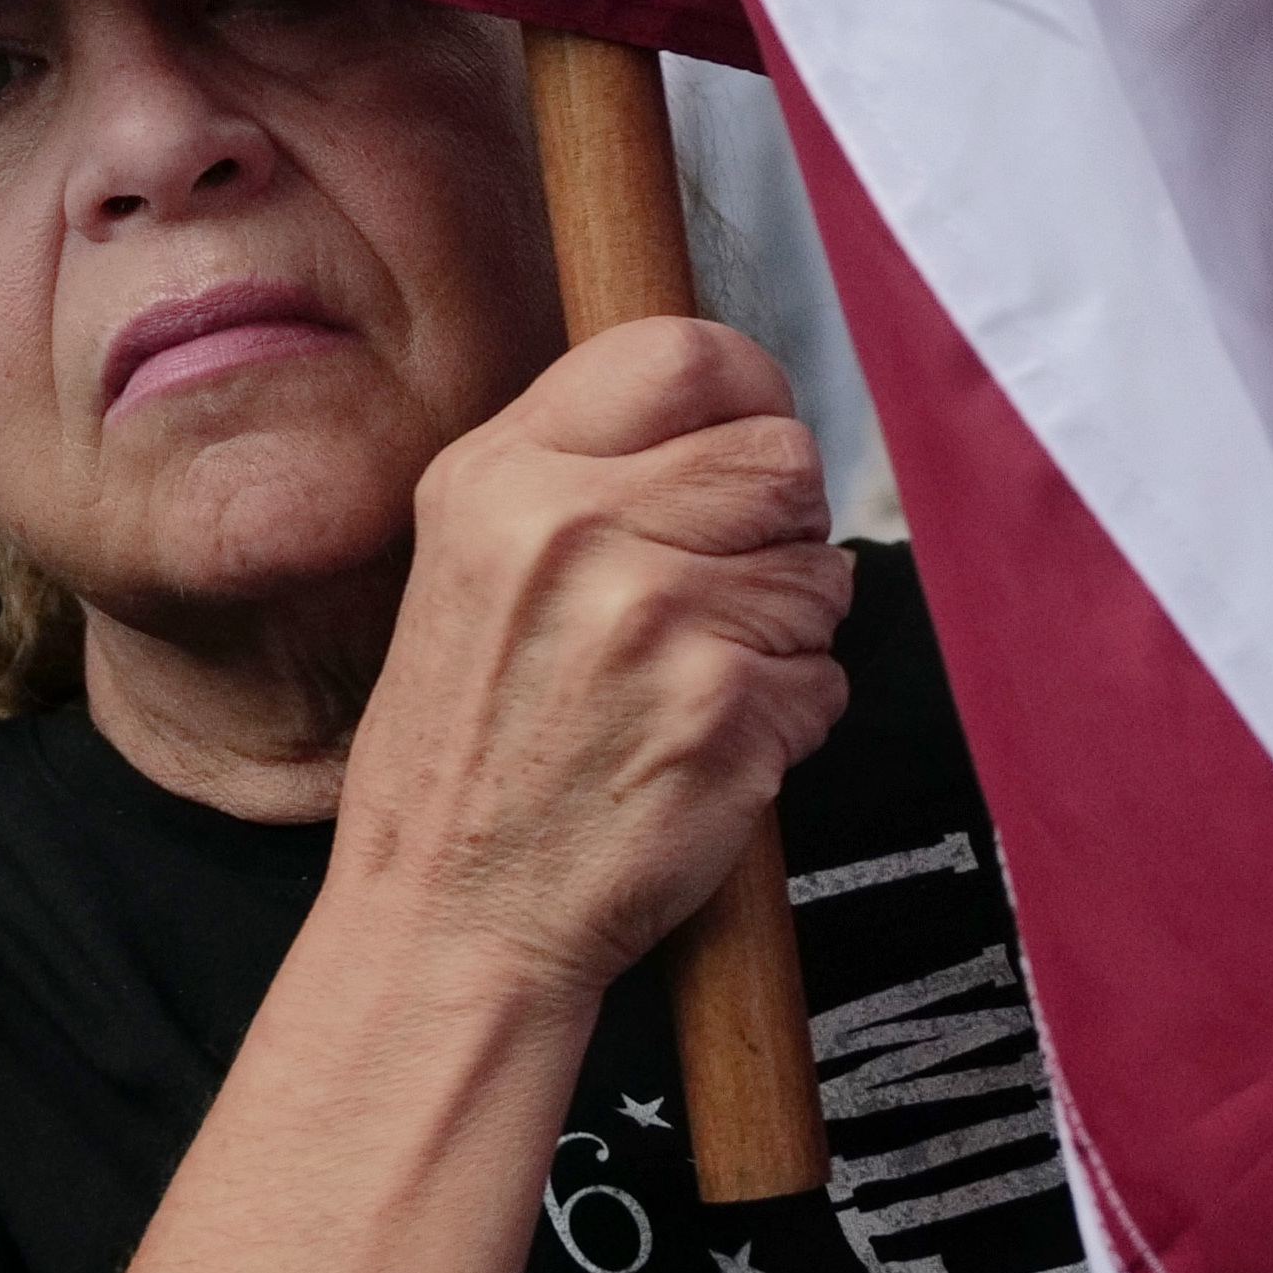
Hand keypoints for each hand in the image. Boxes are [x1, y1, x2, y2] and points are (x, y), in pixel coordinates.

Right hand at [329, 320, 852, 1013]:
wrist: (448, 920)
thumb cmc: (468, 754)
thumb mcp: (469, 565)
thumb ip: (580, 473)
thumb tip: (722, 409)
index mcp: (500, 477)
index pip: (682, 352)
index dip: (749, 391)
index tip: (748, 437)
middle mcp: (574, 529)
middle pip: (782, 455)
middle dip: (783, 523)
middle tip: (729, 586)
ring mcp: (654, 619)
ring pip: (822, 569)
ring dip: (788, 629)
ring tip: (694, 679)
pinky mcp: (724, 710)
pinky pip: (825, 677)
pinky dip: (789, 717)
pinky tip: (701, 745)